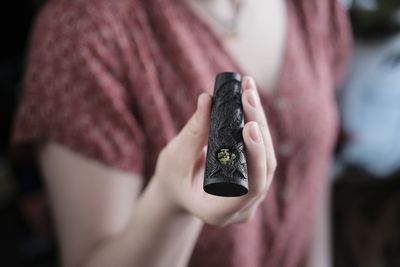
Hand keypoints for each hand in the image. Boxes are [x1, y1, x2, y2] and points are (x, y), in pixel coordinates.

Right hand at [152, 76, 275, 225]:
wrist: (176, 191)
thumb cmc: (172, 180)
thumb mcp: (174, 159)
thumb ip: (192, 134)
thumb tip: (207, 99)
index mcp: (220, 212)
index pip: (252, 186)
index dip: (256, 155)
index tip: (249, 125)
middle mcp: (242, 207)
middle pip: (264, 168)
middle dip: (259, 128)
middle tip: (248, 95)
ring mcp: (251, 195)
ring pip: (267, 158)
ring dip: (260, 121)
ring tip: (248, 90)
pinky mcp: (253, 179)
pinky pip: (262, 152)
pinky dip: (256, 125)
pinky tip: (249, 101)